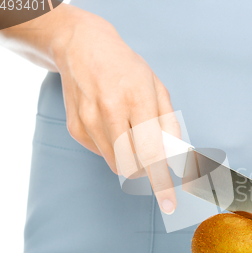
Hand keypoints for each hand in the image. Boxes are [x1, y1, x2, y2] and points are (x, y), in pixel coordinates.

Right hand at [53, 15, 179, 212]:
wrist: (82, 48)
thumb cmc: (127, 69)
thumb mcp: (157, 88)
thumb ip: (169, 124)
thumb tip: (176, 156)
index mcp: (135, 100)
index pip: (151, 153)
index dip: (162, 182)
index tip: (170, 204)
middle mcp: (109, 112)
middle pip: (133, 166)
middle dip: (148, 169)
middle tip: (151, 152)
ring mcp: (88, 122)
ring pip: (117, 165)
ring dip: (131, 158)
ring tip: (130, 130)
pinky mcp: (75, 129)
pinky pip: (102, 154)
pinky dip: (114, 148)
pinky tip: (112, 125)